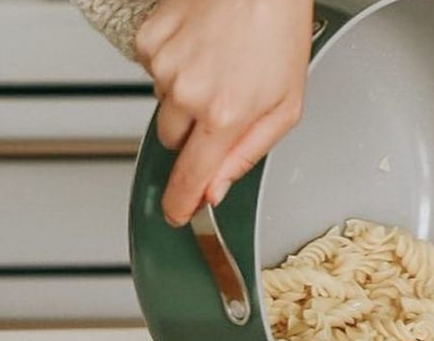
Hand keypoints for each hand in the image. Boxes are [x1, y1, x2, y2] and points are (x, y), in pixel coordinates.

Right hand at [135, 0, 313, 225]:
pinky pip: (154, 70)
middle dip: (193, 133)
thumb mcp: (285, 106)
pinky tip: (202, 45)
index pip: (190, 177)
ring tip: (219, 63)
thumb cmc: (279, 32)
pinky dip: (175, 64)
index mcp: (224, 115)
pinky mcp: (148, 41)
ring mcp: (163, 66)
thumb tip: (217, 189)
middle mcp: (188, 93)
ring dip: (186, 94)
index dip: (180, 203)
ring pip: (163, 103)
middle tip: (222, 103)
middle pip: (172, 141)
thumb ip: (248, 154)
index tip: (176, 215)